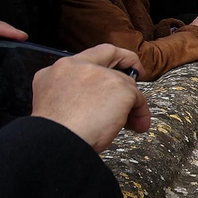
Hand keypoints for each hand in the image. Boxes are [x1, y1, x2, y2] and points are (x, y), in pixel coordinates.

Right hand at [31, 44, 148, 152]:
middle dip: (127, 70)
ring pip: (125, 83)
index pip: (88, 55)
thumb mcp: (58, 105)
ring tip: (132, 123)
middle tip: (136, 87)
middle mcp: (76, 66)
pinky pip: (138, 97)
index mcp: (58, 71)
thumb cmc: (57, 134)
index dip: (108, 60)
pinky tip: (136, 125)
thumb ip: (75, 94)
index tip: (118, 69)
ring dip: (132, 104)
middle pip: (110, 58)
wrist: (57, 143)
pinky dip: (140, 112)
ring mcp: (98, 73)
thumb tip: (99, 102)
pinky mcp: (118, 86)